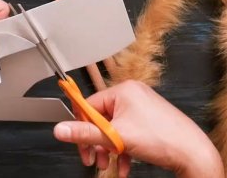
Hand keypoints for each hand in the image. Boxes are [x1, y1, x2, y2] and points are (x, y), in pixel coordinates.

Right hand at [53, 80, 223, 177]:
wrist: (194, 154)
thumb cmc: (162, 139)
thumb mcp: (116, 137)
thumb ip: (85, 133)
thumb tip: (61, 129)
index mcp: (123, 91)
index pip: (89, 105)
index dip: (82, 126)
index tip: (78, 141)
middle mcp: (132, 95)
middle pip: (101, 118)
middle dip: (97, 142)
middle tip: (92, 157)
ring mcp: (142, 107)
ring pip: (114, 128)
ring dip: (109, 149)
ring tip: (108, 163)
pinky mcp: (149, 120)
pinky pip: (127, 132)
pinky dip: (123, 148)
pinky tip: (123, 163)